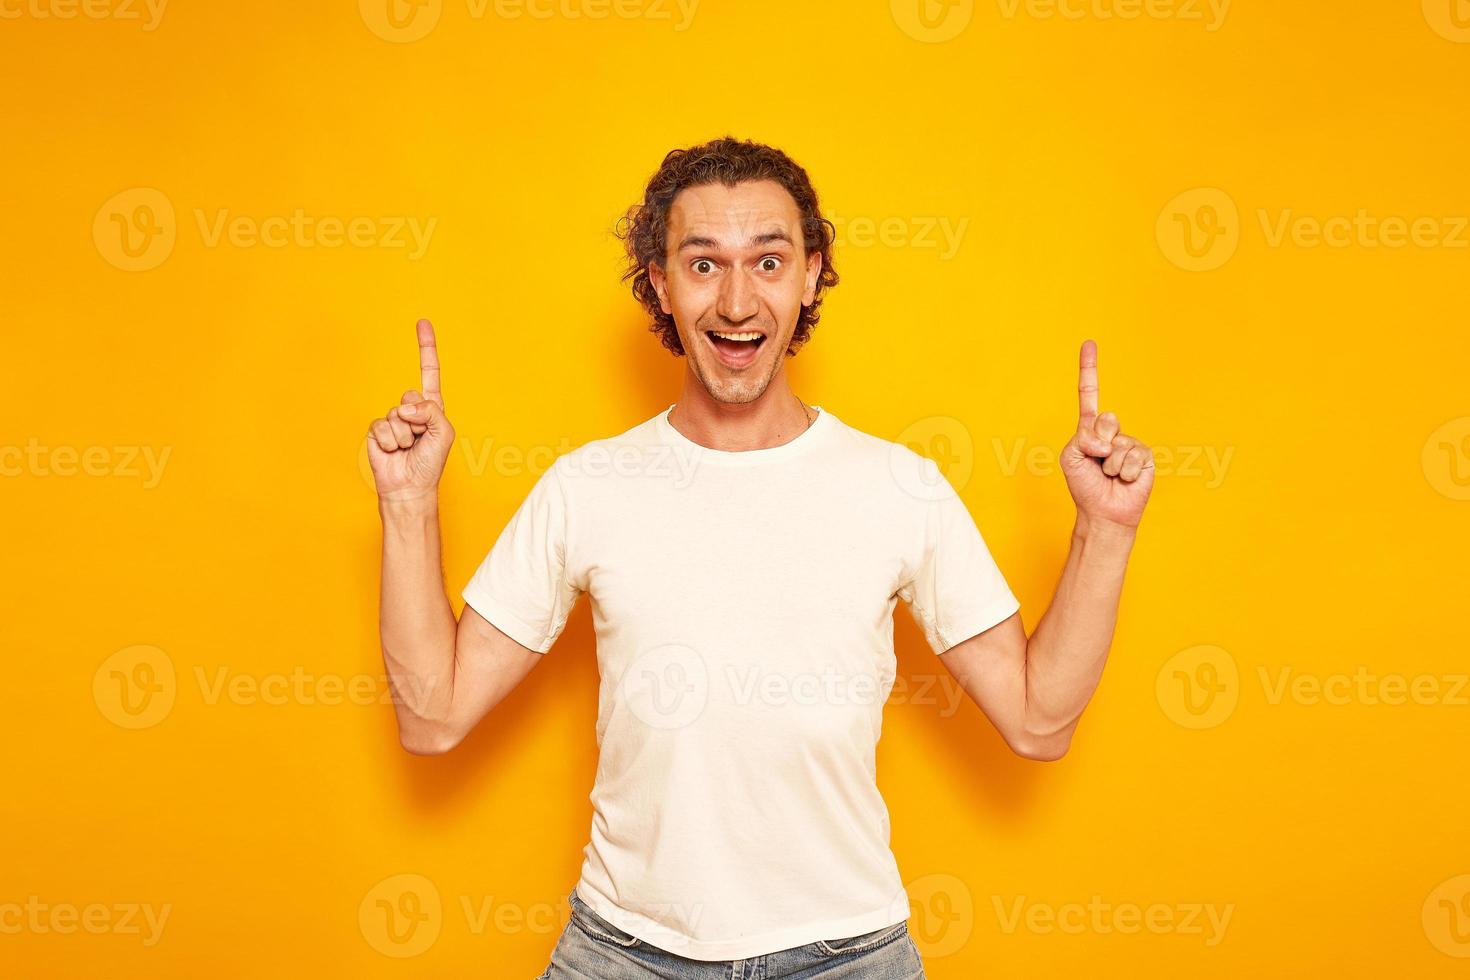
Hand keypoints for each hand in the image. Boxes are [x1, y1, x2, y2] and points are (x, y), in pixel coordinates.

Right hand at [366, 319, 454, 502]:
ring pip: (397, 414)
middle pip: (411, 395)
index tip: (422, 323)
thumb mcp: (444, 432)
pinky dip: (391, 441)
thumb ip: (431, 410)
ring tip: (408, 449)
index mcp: (431, 407)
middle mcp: (412, 409)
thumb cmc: (430, 462)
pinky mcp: (376, 430)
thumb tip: (405, 405)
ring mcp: (393, 419)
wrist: (409, 487)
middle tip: (419, 439)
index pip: (429, 371)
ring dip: (405, 435)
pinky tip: (394, 452)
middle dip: (418, 419)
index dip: (426, 347)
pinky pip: (382, 426)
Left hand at [1059, 339, 1153, 529]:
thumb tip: (1107, 439)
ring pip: (1118, 443)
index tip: (1089, 342)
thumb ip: (1083, 438)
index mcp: (1091, 428)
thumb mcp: (1071, 457)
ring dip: (1109, 464)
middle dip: (1097, 444)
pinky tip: (1124, 480)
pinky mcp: (1145, 456)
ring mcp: (1130, 442)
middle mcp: (1112, 431)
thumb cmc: (1085, 485)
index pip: (1090, 394)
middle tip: (1097, 462)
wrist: (1103, 512)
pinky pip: (1132, 457)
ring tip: (1109, 475)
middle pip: (1106, 420)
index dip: (1089, 369)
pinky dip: (1124, 473)